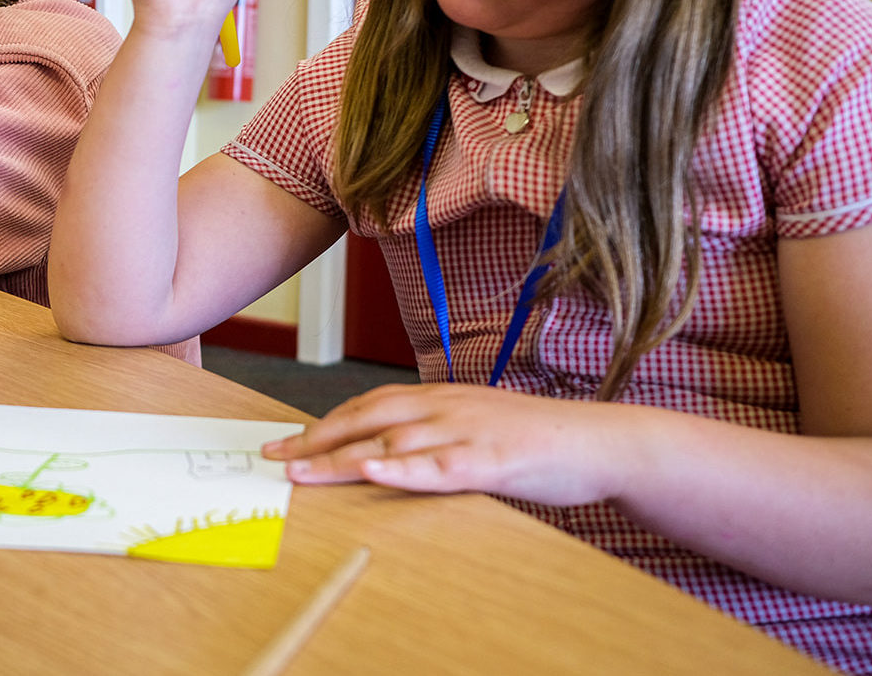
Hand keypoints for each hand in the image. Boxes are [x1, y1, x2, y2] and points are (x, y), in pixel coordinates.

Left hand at [261, 383, 633, 507]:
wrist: (597, 441)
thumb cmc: (532, 439)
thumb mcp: (472, 426)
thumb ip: (431, 433)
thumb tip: (386, 450)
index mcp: (437, 398)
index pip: (366, 408)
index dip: (323, 424)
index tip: (285, 441)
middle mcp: (443, 407)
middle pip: (365, 420)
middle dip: (315, 440)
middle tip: (274, 458)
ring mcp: (465, 430)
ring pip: (391, 443)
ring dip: (341, 457)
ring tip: (301, 471)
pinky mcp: (491, 459)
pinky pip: (439, 465)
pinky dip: (402, 470)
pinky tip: (372, 473)